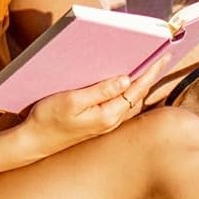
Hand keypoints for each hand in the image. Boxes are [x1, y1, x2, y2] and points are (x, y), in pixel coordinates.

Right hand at [20, 62, 159, 157]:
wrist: (35, 142)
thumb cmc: (49, 119)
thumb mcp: (73, 101)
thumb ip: (101, 90)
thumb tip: (125, 79)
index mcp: (108, 115)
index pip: (136, 89)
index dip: (151, 72)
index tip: (163, 56)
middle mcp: (112, 121)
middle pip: (138, 95)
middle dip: (151, 76)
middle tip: (162, 58)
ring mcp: (106, 124)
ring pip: (132, 102)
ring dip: (142, 85)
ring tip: (150, 68)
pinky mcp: (99, 123)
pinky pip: (122, 105)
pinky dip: (130, 93)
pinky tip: (127, 84)